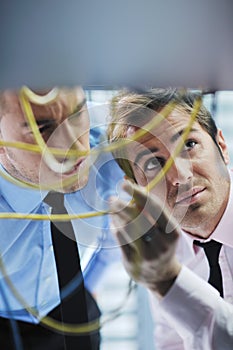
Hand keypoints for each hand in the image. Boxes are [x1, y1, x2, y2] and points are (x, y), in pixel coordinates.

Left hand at [109, 181, 181, 295]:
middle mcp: (162, 243)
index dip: (139, 194)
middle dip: (123, 207)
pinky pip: (120, 240)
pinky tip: (114, 221)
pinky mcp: (133, 262)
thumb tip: (128, 182)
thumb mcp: (163, 227)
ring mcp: (147, 255)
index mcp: (172, 231)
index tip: (125, 184)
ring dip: (117, 216)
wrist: (161, 276)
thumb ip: (148, 207)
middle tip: (112, 198)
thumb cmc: (160, 242)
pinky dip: (115, 227)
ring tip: (113, 208)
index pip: (155, 208)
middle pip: (139, 219)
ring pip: (127, 229)